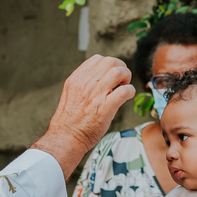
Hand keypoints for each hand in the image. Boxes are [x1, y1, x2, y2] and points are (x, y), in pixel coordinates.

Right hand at [32, 56, 134, 177]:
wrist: (66, 137)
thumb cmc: (69, 121)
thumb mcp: (70, 94)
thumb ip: (83, 84)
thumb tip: (100, 79)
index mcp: (76, 79)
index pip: (97, 59)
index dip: (109, 64)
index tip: (112, 74)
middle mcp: (85, 84)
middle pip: (110, 61)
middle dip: (120, 67)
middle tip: (122, 79)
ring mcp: (96, 95)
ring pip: (118, 72)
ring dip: (126, 76)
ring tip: (124, 86)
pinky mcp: (105, 108)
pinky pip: (124, 91)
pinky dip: (130, 91)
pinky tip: (128, 96)